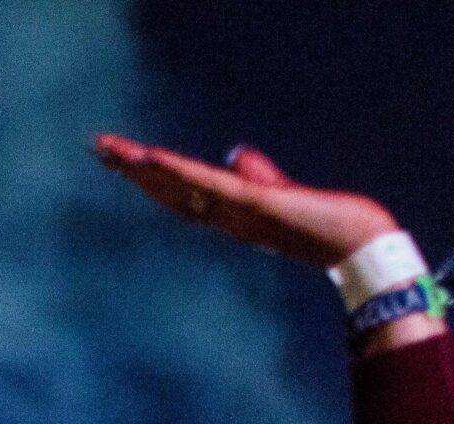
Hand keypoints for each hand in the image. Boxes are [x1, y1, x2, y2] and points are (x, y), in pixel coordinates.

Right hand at [94, 135, 396, 269]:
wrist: (355, 243)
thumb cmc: (322, 222)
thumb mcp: (280, 192)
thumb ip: (257, 175)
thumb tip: (238, 155)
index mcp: (228, 214)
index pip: (181, 191)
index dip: (150, 177)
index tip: (121, 161)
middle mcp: (226, 216)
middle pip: (171, 190)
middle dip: (134, 171)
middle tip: (99, 150)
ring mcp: (238, 211)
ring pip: (182, 187)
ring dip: (146, 170)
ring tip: (114, 153)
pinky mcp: (256, 203)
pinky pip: (210, 186)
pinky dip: (179, 173)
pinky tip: (155, 159)